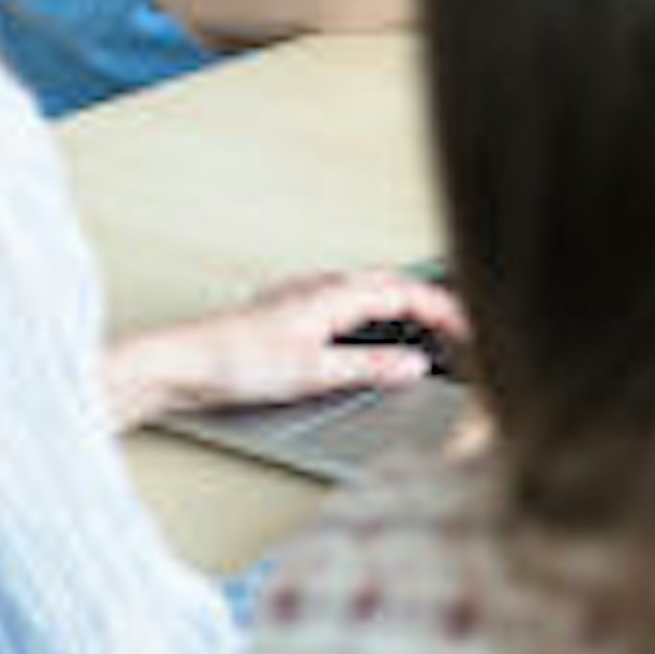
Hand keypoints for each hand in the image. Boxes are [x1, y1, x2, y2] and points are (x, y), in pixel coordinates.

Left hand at [102, 269, 470, 427]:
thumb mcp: (314, 370)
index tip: (474, 331)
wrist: (180, 363)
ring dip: (401, 303)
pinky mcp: (288, 316)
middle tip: (459, 324)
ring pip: (367, 291)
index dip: (446, 310)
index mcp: (335, 294)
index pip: (407, 293)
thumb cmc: (233, 359)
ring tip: (425, 325)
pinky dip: (373, 314)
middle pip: (391, 283)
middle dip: (430, 300)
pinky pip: (346, 304)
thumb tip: (415, 366)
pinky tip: (365, 335)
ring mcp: (303, 300)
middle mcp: (321, 290)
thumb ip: (370, 367)